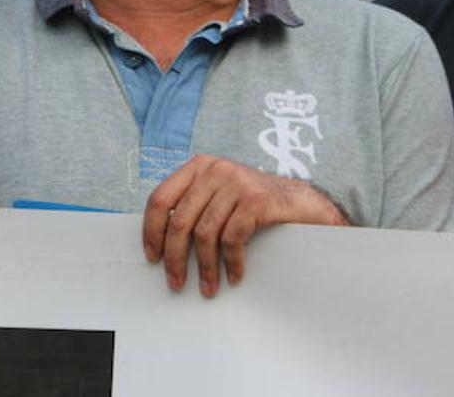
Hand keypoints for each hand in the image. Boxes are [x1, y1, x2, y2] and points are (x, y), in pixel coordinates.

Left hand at [142, 154, 347, 296]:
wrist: (301, 201)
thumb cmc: (255, 204)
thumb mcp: (219, 193)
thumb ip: (193, 204)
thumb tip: (159, 240)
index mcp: (200, 166)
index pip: (160, 198)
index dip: (151, 231)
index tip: (153, 257)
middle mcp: (216, 169)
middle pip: (180, 221)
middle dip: (175, 258)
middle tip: (176, 282)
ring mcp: (237, 182)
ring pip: (205, 234)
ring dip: (205, 267)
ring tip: (208, 287)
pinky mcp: (256, 199)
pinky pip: (232, 238)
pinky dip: (231, 262)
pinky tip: (234, 275)